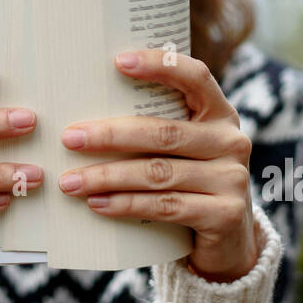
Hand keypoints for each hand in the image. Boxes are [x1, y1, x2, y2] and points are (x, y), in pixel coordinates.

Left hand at [57, 50, 258, 281]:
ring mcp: (232, 178)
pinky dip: (126, 204)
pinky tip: (97, 204)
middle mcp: (231, 141)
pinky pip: (165, 206)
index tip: (118, 61)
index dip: (160, 65)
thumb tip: (84, 113)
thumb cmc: (191, 182)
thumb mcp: (183, 150)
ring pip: (158, 173)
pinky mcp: (225, 214)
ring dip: (108, 176)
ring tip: (70, 181)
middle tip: (70, 138)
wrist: (229, 240)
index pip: (195, 77)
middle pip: (163, 132)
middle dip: (110, 135)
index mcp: (220, 113)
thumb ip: (155, 128)